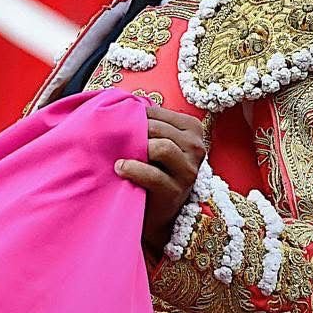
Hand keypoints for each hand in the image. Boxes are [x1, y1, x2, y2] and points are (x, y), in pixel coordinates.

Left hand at [115, 106, 206, 263]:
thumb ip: (148, 122)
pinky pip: (154, 174)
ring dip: (138, 149)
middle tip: (116, 139)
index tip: (121, 124)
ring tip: (120, 155)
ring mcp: (189, 171)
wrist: (155, 210)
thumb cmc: (152, 168)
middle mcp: (197, 148)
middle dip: (135, 132)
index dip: (137, 116)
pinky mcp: (175, 191)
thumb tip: (122, 101)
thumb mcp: (155, 141)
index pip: (160, 113)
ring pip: (163, 147)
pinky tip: (120, 168)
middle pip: (160, 129)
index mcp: (193, 130)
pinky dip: (134, 169)